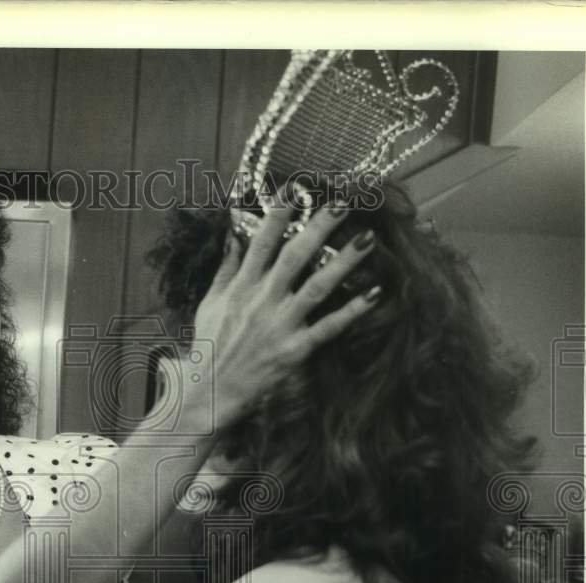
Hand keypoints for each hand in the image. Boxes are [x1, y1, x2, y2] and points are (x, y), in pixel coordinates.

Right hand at [193, 192, 379, 426]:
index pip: (262, 242)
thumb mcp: (211, 302)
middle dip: (320, 227)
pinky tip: (375, 293)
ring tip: (367, 240)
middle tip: (343, 202)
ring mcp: (280, 325)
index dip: (280, 214)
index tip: (297, 188)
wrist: (210, 391)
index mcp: (242, 286)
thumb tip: (233, 232)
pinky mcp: (295, 350)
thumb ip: (226, 267)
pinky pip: (328, 328)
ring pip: (317, 287)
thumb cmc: (210, 345)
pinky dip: (352, 311)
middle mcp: (262, 300)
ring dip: (344, 262)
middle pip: (295, 256)